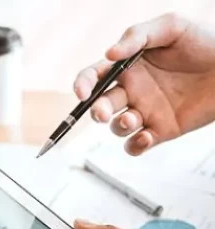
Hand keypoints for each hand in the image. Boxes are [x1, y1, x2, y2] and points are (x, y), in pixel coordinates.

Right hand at [74, 13, 214, 154]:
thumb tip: (109, 54)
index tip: (82, 93)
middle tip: (103, 113)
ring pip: (116, 127)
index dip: (82, 85)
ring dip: (118, 126)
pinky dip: (134, 146)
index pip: (93, 77)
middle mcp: (132, 91)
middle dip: (97, 111)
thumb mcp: (171, 27)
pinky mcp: (160, 131)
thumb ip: (137, 36)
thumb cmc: (205, 42)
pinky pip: (135, 145)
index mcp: (127, 68)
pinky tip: (145, 136)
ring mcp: (145, 112)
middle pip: (100, 105)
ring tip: (133, 119)